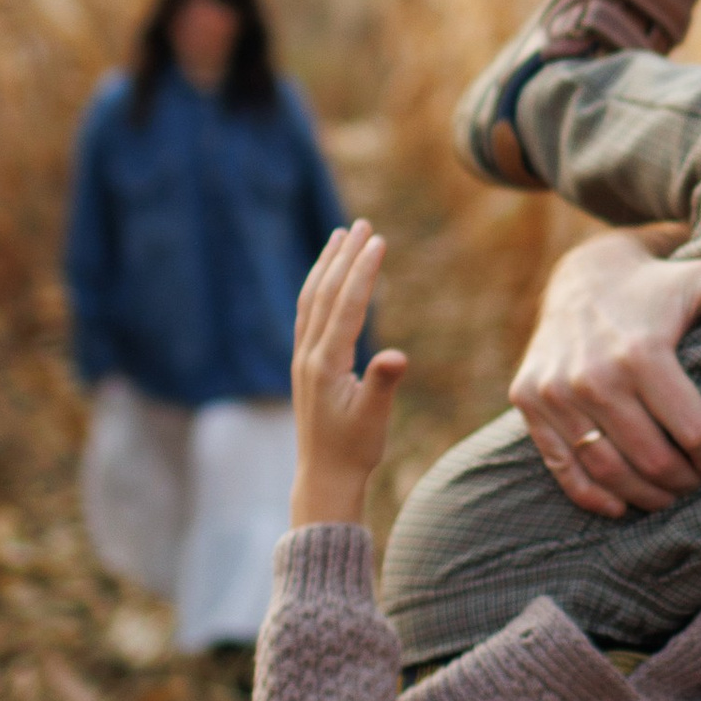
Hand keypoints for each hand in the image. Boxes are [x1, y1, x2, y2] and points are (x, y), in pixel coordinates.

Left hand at [290, 225, 409, 526]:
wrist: (324, 477)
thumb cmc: (354, 450)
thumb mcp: (374, 419)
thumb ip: (382, 384)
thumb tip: (397, 356)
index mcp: (326, 364)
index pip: (346, 306)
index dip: (362, 272)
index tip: (377, 240)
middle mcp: (309, 356)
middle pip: (325, 294)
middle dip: (344, 256)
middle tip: (361, 224)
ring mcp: (303, 359)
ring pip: (312, 300)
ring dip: (327, 266)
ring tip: (340, 236)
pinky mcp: (306, 365)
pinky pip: (308, 314)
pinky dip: (319, 288)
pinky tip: (327, 278)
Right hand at [513, 230, 700, 518]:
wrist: (584, 273)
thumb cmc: (658, 286)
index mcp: (641, 352)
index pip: (691, 431)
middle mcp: (593, 375)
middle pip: (651, 460)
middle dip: (684, 483)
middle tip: (698, 485)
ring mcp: (555, 391)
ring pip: (608, 472)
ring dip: (645, 496)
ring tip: (668, 496)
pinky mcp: (528, 399)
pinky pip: (562, 466)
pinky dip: (592, 496)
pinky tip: (620, 505)